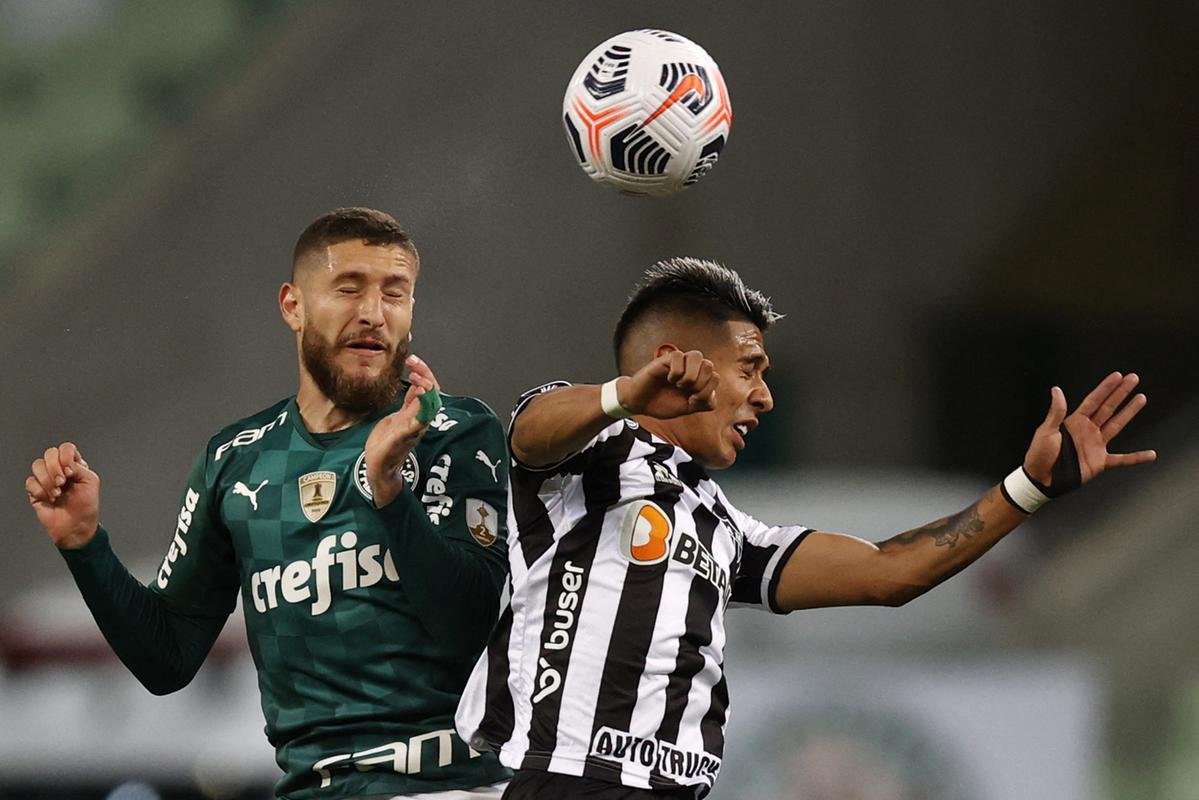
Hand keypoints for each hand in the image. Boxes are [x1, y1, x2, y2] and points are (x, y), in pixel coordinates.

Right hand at [26, 442, 100, 548]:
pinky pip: (30, 482)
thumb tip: (65, 463)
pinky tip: (50, 499)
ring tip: (57, 492)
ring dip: (47, 479)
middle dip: (55, 468)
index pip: (66, 448)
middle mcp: (59, 470)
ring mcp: (46, 479)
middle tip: (63, 482)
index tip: (70, 471)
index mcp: (74, 465)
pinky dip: (40, 490)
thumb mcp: (91, 482)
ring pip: (37, 465)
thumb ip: (79, 467)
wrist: (75, 526)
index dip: (66, 456)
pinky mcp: (35, 491)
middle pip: (50, 453)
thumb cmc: (86, 506)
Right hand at [365, 354, 438, 506]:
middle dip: (424, 373)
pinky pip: (412, 397)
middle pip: (430, 391)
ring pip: (422, 392)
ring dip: (420, 376)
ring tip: (411, 361)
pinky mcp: (404, 416)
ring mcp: (413, 416)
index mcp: (420, 422)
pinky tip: (410, 376)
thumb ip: (407, 427)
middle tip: (412, 360)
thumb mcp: (395, 442)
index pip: (431, 398)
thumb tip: (420, 411)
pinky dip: (413, 385)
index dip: (426, 384)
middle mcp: (420, 417)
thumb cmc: (387, 457)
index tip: (415, 374)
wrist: (380, 466)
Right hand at [617, 349, 718, 418]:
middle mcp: (690, 368)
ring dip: (690, 375)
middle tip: (685, 392)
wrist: (640, 403)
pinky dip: (676, 371)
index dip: (707, 392)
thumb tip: (711, 394)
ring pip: (697, 356)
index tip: (692, 401)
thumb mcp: (687, 408)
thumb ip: (703, 403)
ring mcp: (678, 362)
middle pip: (709, 365)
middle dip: (700, 384)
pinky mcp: (665, 359)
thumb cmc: (662, 404)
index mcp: (698, 379)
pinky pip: (679, 356)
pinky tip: (669, 378)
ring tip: (679, 384)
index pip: (715, 378)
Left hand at [1023, 372, 1156, 492]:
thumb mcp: (1046, 430)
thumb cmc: (1039, 454)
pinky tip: (1150, 454)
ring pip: (1117, 425)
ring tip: (1141, 398)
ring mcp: (1095, 445)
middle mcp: (1088, 430)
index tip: (1118, 376)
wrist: (1041, 479)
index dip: (1105, 388)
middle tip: (1134, 378)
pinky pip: (1122, 459)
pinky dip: (1136, 458)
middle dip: (1121, 393)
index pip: (1094, 400)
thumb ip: (1056, 412)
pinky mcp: (1100, 462)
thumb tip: (1056, 390)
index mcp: (1075, 421)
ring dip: (1129, 412)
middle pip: (1108, 407)